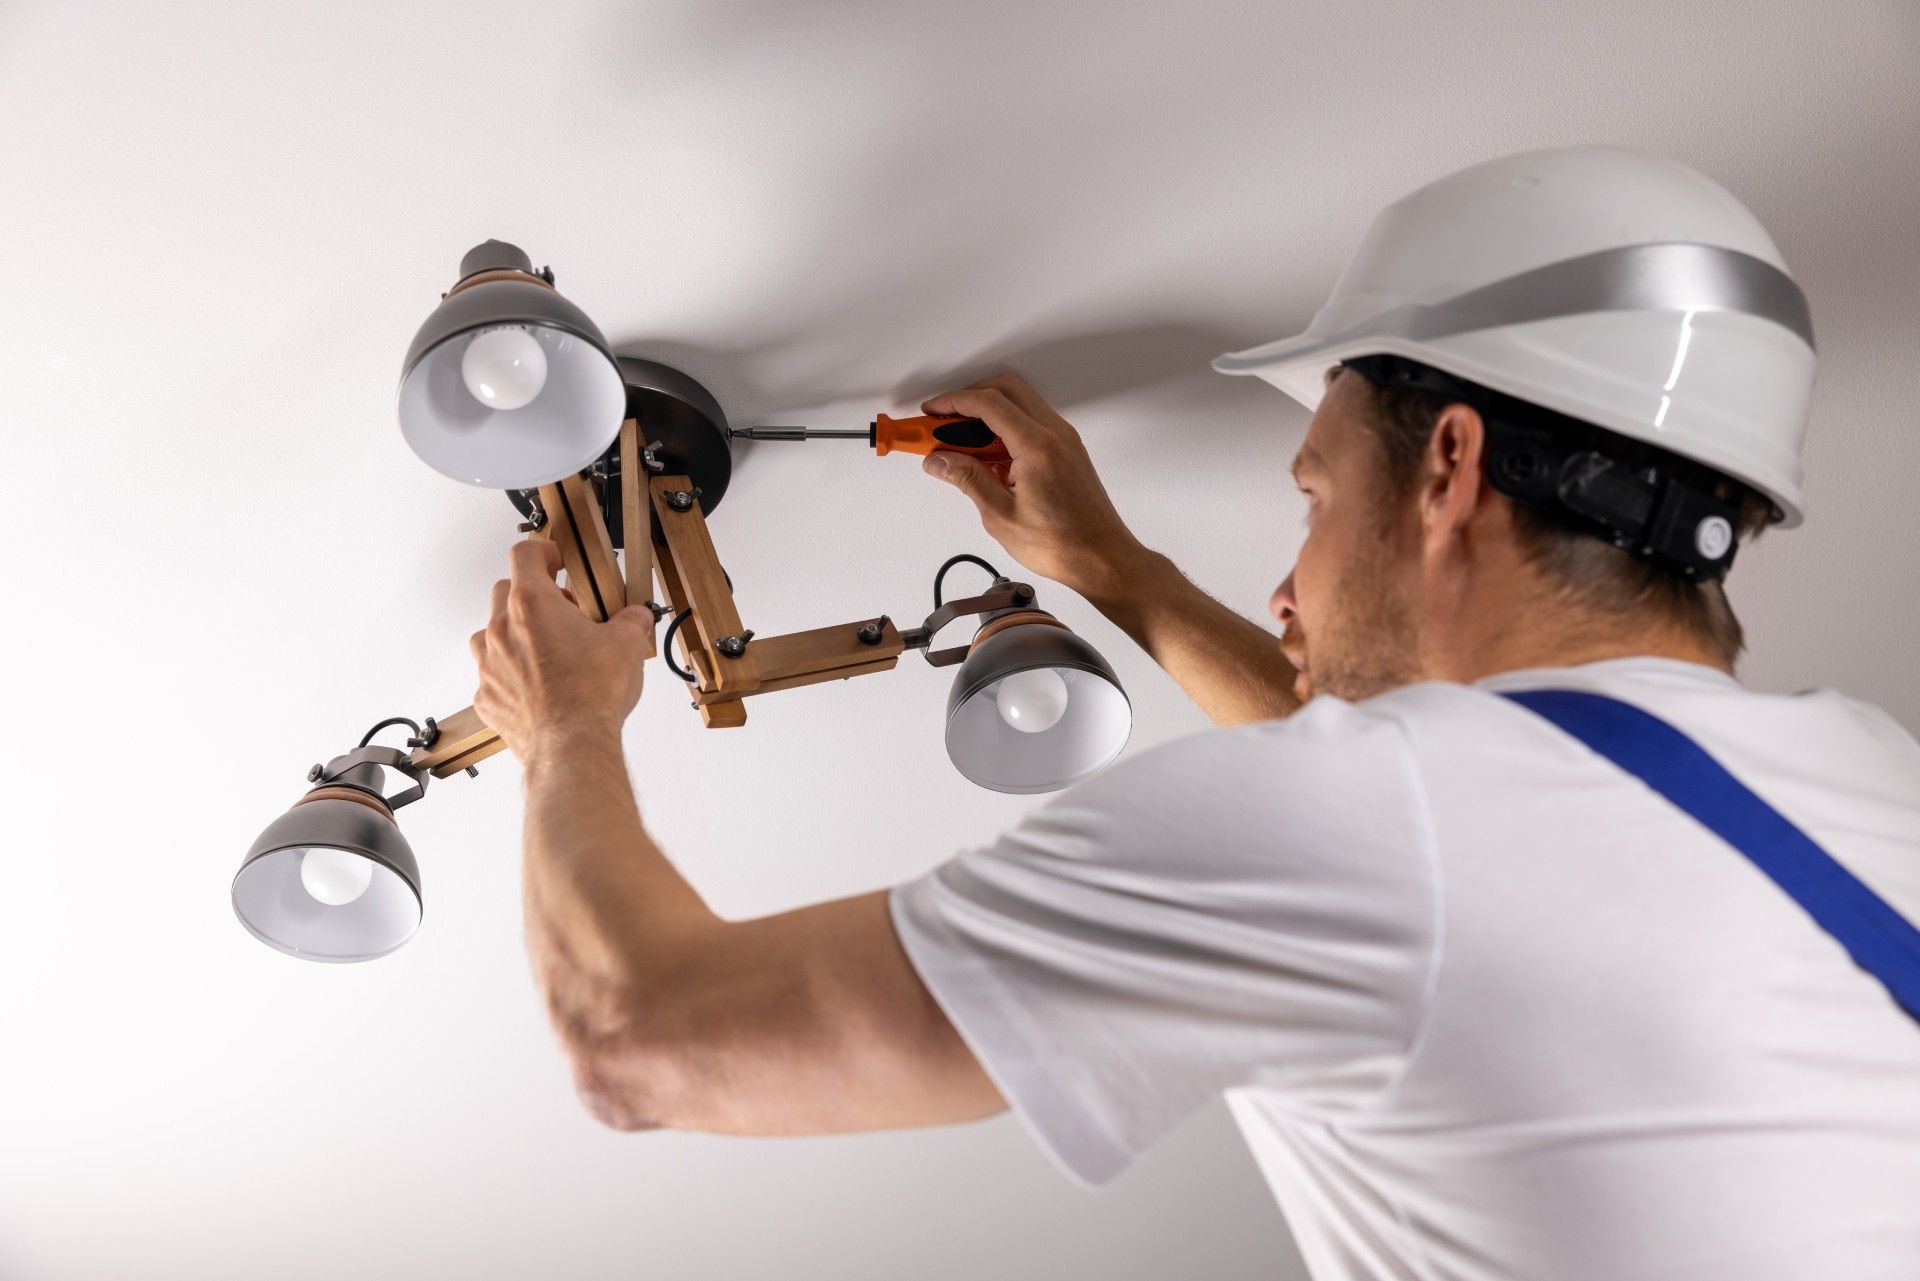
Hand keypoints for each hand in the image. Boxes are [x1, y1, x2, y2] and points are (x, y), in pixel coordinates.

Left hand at [470, 540, 655, 764]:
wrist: (572, 745)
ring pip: (492, 633)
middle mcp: (502, 629)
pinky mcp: (486, 696)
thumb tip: (636, 617)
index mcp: (533, 604)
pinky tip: (537, 686)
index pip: (525, 554)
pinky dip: (510, 674)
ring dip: (515, 635)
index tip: (554, 558)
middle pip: (505, 591)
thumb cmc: (591, 695)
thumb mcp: (628, 645)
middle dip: (532, 595)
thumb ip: (632, 621)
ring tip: (547, 651)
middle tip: (561, 611)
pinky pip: (493, 675)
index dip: (542, 550)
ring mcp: (489, 664)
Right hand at [919, 372, 1150, 602]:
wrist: (1104, 559)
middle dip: (970, 398)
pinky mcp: (1068, 451)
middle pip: (1006, 389)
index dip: (953, 402)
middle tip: (943, 422)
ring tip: (961, 446)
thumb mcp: (1000, 516)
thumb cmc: (1063, 545)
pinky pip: (1032, 423)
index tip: (931, 412)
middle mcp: (1055, 434)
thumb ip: (967, 480)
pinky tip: (988, 458)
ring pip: (1021, 403)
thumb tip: (939, 460)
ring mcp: (1065, 440)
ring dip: (988, 414)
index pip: (988, 403)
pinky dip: (1006, 428)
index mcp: (1037, 446)